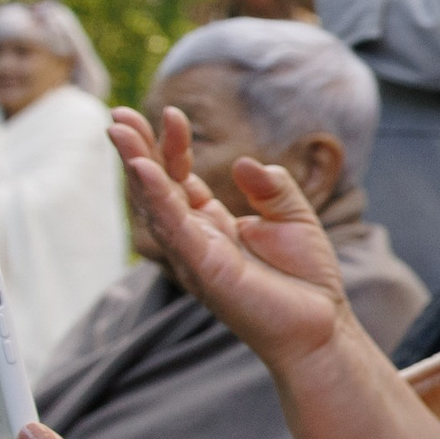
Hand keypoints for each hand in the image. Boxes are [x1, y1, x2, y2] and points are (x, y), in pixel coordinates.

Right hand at [109, 105, 348, 365]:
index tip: (170, 113)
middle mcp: (196, 237)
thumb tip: (246, 162)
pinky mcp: (204, 269)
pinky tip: (146, 169)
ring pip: (156, 204)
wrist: (321, 325)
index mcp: (214, 223)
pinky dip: (159, 197)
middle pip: (158, 187)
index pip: (182, 177)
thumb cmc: (306, 278)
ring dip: (137, 166)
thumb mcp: (295, 217)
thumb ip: (272, 186)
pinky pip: (175, 228)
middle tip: (118, 114)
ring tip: (121, 131)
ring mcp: (195, 254)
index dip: (173, 146)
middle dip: (138, 150)